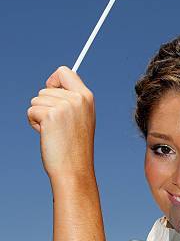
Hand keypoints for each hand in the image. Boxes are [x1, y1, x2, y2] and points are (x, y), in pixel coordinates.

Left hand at [27, 66, 95, 180]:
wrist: (74, 169)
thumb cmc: (74, 147)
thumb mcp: (80, 118)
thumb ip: (70, 100)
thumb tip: (50, 87)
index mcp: (87, 97)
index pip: (65, 71)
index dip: (54, 80)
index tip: (52, 94)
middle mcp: (77, 98)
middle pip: (46, 88)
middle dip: (45, 105)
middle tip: (57, 125)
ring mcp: (65, 106)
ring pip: (37, 100)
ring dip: (39, 115)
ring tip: (53, 131)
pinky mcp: (51, 115)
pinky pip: (31, 111)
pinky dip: (34, 123)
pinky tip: (47, 135)